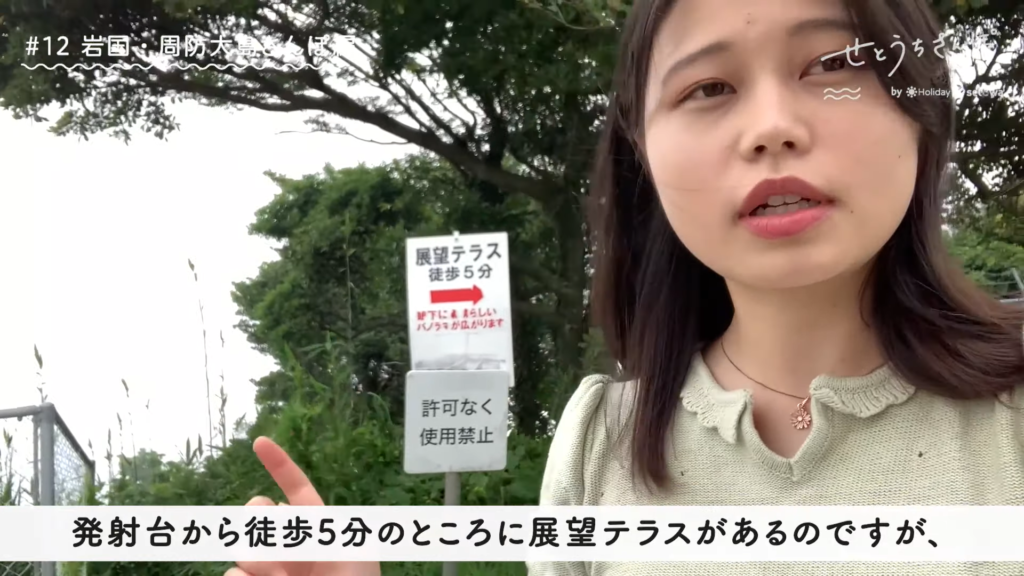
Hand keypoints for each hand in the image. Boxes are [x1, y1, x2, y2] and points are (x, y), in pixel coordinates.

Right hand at [225, 436, 380, 575]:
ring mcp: (266, 568)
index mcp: (318, 527)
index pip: (297, 488)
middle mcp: (288, 543)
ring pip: (242, 546)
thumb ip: (314, 526)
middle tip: (293, 554)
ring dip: (262, 563)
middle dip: (265, 523)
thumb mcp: (349, 551)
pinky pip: (232, 574)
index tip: (259, 441)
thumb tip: (271, 510)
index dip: (280, 464)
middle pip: (255, 511)